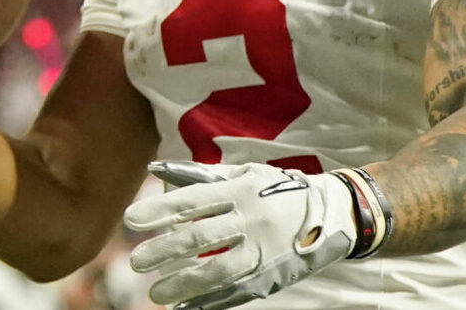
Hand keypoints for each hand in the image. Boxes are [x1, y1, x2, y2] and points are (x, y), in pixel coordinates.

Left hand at [125, 161, 356, 309]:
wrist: (334, 213)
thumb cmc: (277, 189)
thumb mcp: (243, 174)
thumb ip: (197, 175)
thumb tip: (155, 169)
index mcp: (239, 191)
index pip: (191, 201)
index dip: (159, 210)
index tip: (130, 220)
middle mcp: (250, 220)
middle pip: (200, 237)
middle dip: (164, 250)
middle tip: (136, 261)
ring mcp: (263, 251)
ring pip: (218, 270)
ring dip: (184, 283)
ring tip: (155, 292)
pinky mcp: (272, 276)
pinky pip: (236, 291)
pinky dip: (210, 301)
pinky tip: (186, 306)